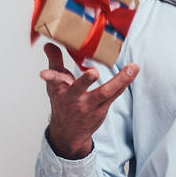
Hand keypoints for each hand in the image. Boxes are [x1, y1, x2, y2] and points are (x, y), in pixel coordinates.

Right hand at [40, 42, 137, 158]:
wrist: (69, 132)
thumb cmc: (62, 102)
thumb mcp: (55, 83)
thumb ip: (54, 62)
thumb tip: (49, 44)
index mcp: (60, 90)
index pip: (53, 81)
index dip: (49, 76)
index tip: (42, 74)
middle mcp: (74, 98)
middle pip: (80, 88)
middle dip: (86, 80)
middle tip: (93, 72)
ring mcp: (89, 106)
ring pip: (105, 92)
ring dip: (120, 80)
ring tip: (133, 68)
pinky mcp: (102, 110)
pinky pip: (114, 95)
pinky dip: (124, 83)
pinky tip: (132, 72)